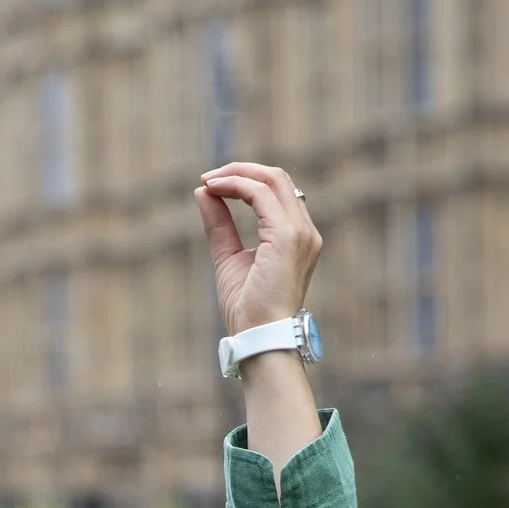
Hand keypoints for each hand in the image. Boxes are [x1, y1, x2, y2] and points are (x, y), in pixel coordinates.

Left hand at [194, 164, 321, 335]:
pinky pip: (260, 195)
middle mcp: (305, 231)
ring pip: (272, 180)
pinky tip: (214, 191)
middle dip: (241, 170)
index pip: (277, 192)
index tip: (212, 185)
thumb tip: (203, 192)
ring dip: (236, 174)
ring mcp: (300, 232)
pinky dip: (235, 186)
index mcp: (296, 236)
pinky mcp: (287, 236)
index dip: (245, 180)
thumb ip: (220, 224)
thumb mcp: (228, 257)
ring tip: (208, 181)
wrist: (258, 337)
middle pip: (278, 178)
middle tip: (208, 176)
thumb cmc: (247, 308)